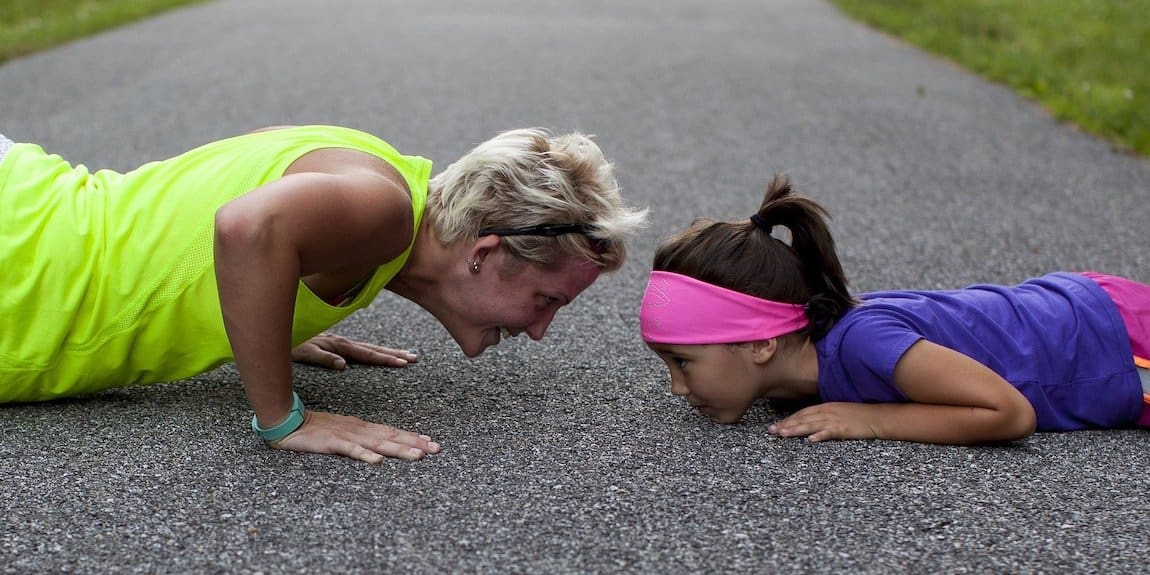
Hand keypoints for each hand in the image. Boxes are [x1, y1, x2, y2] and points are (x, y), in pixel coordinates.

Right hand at [271, 410, 440, 462]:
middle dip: (415, 443)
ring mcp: (346, 436)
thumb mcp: (342, 433)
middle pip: (391, 437)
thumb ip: (360, 439)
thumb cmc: (315, 430)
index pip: (392, 432)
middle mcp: (359, 429)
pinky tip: (378, 461)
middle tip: (436, 449)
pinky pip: (351, 450)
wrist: (287, 421)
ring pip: (378, 443)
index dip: (413, 437)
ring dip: (399, 449)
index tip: (432, 443)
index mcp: (362, 427)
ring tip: (417, 456)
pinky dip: (365, 455)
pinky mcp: (332, 443)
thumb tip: (379, 447)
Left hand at [291, 333, 418, 369]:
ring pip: (368, 347)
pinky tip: (380, 354)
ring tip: (405, 355)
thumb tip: (344, 366)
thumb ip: (322, 357)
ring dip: (387, 352)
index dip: (385, 358)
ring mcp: (339, 341)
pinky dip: (373, 351)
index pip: (366, 353)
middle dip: (394, 354)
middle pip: (372, 349)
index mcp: (337, 344)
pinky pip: (359, 347)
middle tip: (414, 358)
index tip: (403, 363)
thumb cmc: (287, 342)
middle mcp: (341, 342)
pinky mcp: (334, 343)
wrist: (275, 328)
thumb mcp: (302, 351)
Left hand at [768, 402, 880, 441]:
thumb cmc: (859, 416)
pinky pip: (829, 432)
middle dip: (786, 425)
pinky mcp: (844, 429)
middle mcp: (827, 412)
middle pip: (802, 419)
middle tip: (771, 431)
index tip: (775, 425)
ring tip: (783, 434)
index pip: (802, 413)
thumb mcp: (838, 412)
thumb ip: (824, 416)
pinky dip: (819, 435)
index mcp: (825, 407)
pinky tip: (810, 440)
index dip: (788, 419)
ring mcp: (835, 420)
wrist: (878, 417)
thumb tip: (810, 424)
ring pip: (811, 425)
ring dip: (795, 429)